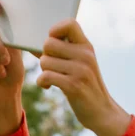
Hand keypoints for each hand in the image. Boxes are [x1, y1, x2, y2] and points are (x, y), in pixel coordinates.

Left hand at [36, 19, 130, 135]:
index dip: (55, 30)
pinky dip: (42, 83)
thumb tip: (33, 45)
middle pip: (49, 43)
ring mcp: (81, 70)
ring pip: (45, 61)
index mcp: (86, 46)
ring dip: (44, 72)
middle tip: (52, 67)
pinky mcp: (74, 85)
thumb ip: (61, 52)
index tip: (54, 44)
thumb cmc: (85, 86)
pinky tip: (48, 87)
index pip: (70, 23)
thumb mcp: (79, 64)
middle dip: (45, 56)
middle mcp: (85, 55)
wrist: (101, 111)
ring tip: (53, 79)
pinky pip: (46, 76)